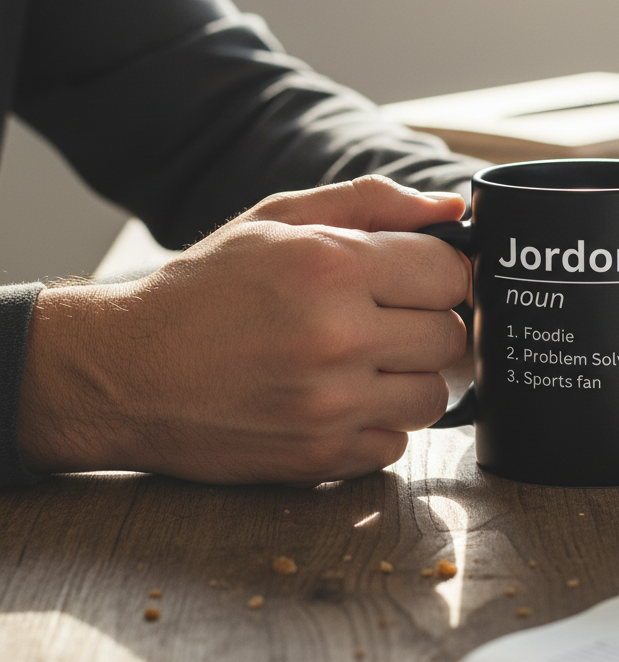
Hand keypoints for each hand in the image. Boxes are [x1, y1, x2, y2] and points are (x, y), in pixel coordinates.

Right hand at [16, 176, 469, 484]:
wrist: (125, 372)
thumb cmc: (203, 289)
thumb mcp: (277, 220)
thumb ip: (372, 203)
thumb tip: (452, 208)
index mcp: (332, 266)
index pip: (451, 273)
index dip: (441, 272)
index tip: (418, 278)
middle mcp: (338, 338)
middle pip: (451, 337)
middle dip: (428, 323)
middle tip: (386, 319)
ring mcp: (330, 406)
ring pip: (434, 396)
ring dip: (409, 377)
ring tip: (363, 361)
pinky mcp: (319, 459)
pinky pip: (395, 443)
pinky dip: (377, 424)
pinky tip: (338, 400)